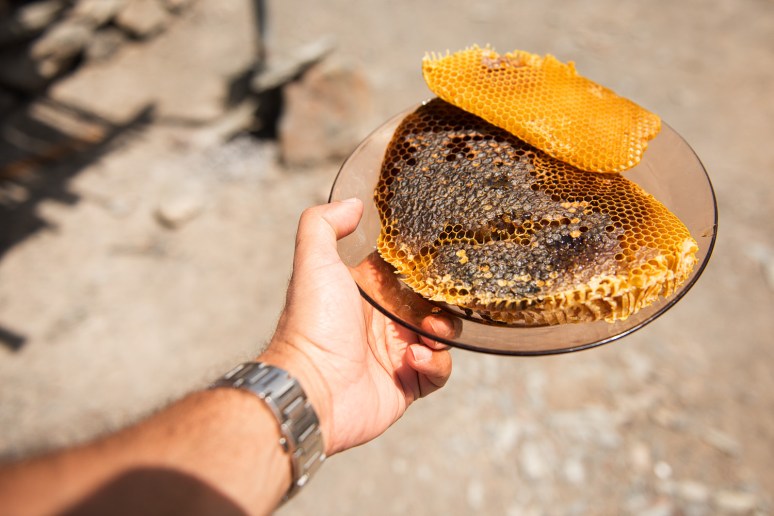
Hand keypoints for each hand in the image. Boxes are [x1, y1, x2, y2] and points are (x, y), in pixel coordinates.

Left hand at [261, 199, 453, 455]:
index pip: (403, 272)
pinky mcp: (407, 385)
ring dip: (443, 331)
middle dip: (441, 300)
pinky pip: (438, 372)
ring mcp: (395, 355)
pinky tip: (414, 359)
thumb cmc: (311, 325)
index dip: (422, 263)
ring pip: (440, 336)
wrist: (312, 390)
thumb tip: (352, 203)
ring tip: (428, 332)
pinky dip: (435, 364)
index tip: (436, 257)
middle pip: (429, 303)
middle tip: (439, 300)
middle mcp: (380, 322)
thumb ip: (324, 225)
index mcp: (364, 293)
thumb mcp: (313, 262)